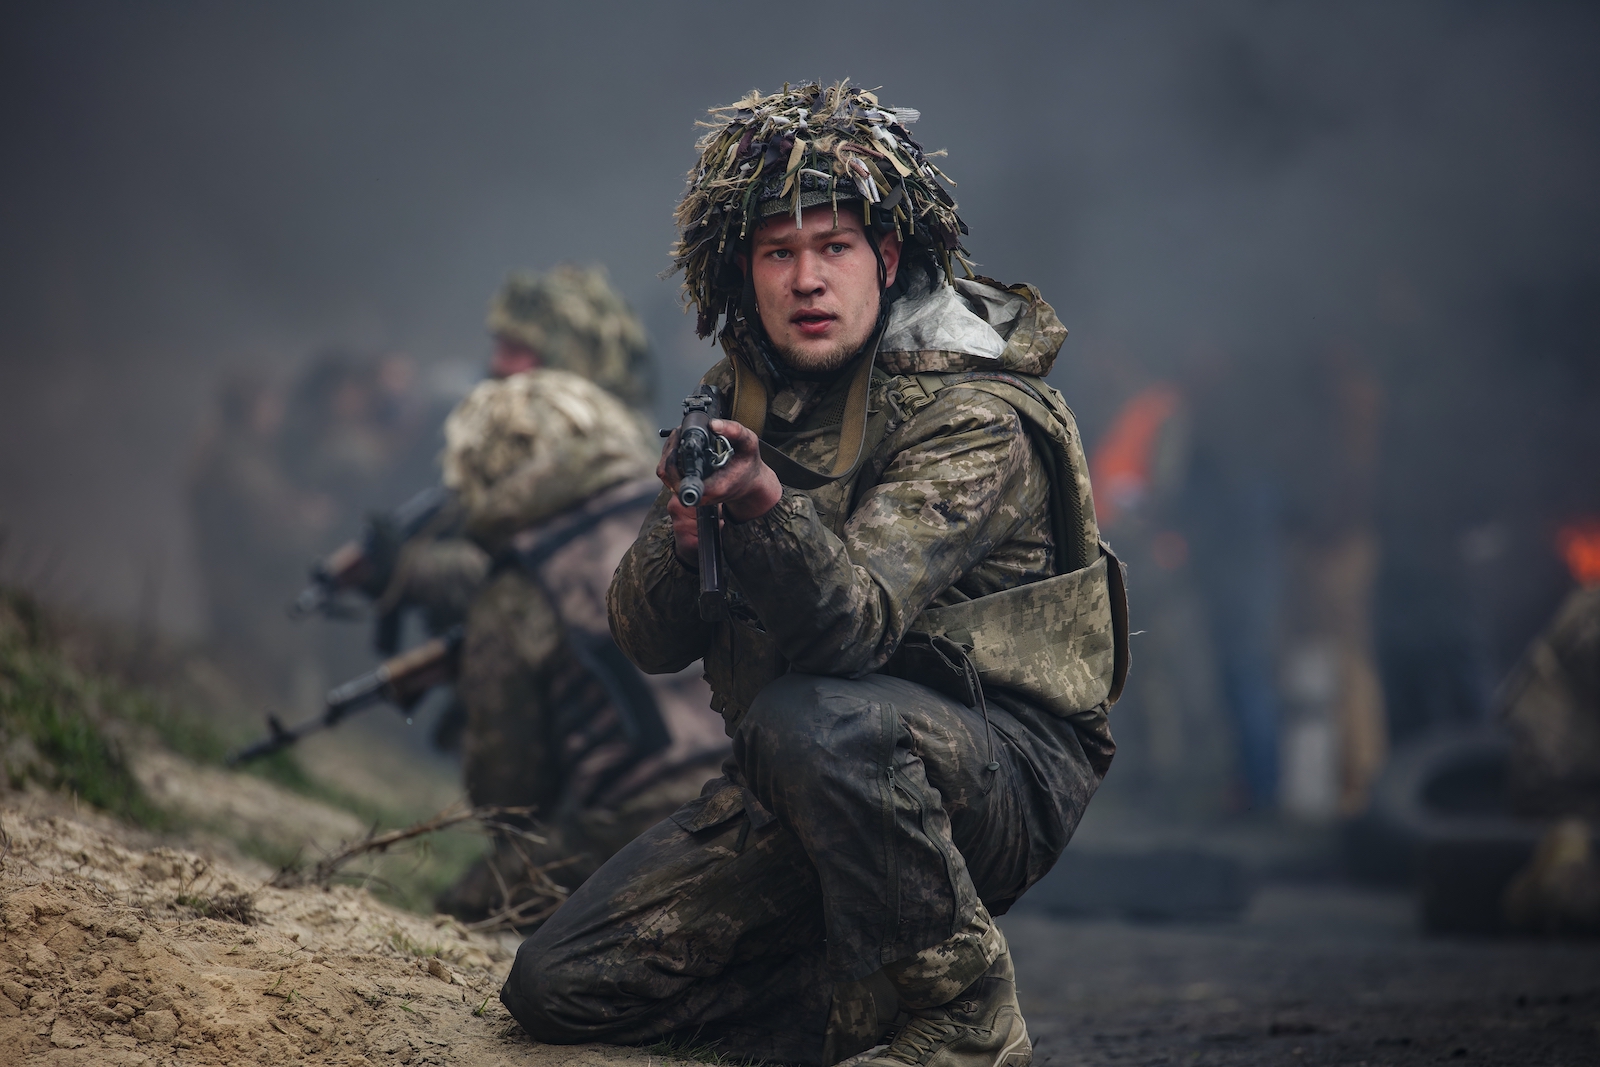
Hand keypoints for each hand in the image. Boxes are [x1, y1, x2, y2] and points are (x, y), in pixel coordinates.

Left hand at [657, 418, 782, 564]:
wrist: (749, 483)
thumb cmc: (747, 465)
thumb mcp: (749, 444)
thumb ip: (735, 431)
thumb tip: (713, 424)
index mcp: (715, 487)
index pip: (683, 478)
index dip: (675, 459)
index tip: (681, 441)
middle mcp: (700, 494)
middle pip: (669, 473)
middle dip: (671, 449)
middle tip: (679, 432)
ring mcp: (691, 493)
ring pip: (666, 474)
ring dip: (668, 453)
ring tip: (678, 436)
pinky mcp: (687, 489)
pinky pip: (669, 475)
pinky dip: (670, 459)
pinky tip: (677, 446)